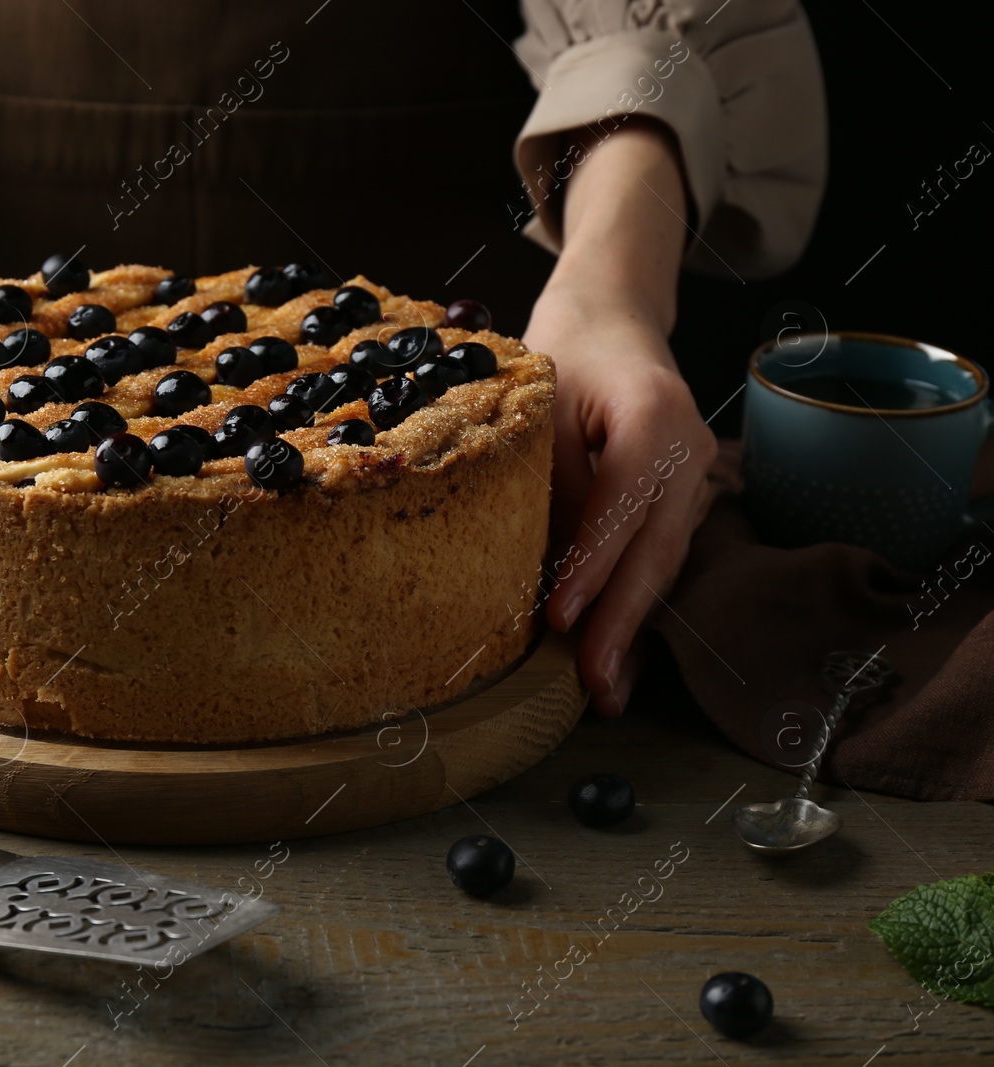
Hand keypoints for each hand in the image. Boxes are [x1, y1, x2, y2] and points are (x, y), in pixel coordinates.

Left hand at [523, 286, 716, 714]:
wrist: (613, 317)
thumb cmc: (567, 353)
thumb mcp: (541, 402)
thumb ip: (547, 478)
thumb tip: (536, 565)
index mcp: (653, 417)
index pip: (620, 505)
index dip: (591, 565)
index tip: (560, 617)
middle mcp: (687, 452)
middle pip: (653, 550)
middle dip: (621, 624)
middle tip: (593, 685)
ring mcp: (692, 478)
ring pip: (661, 563)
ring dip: (631, 628)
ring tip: (603, 690)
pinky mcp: (680, 498)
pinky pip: (657, 558)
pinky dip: (634, 605)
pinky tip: (617, 656)